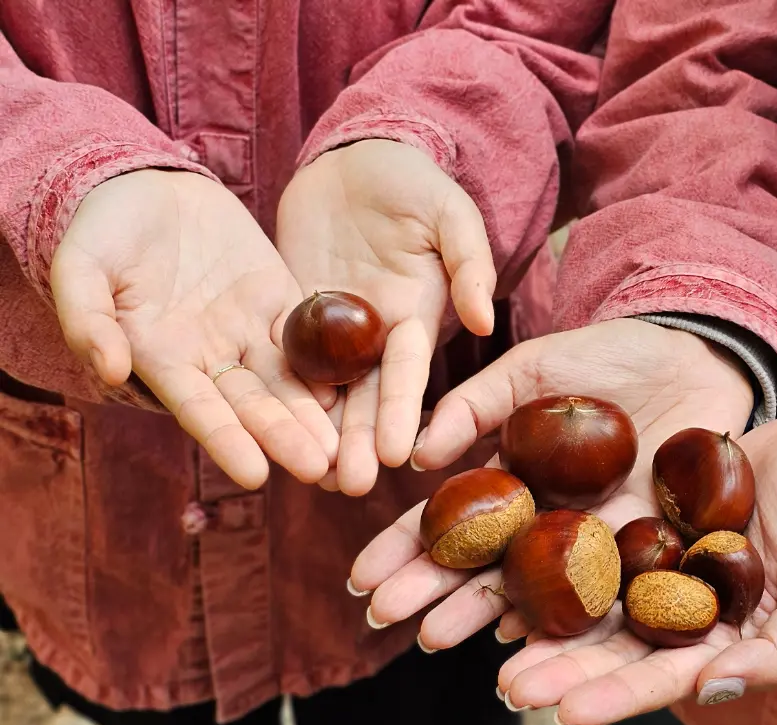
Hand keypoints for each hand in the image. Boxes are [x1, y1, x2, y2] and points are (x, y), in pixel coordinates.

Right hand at [51, 169, 337, 489]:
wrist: (144, 183)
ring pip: (286, 380)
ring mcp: (247, 330)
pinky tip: (357, 385)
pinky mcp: (278, 299)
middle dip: (284, 436)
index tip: (256, 474)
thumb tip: (106, 369)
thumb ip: (88, 318)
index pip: (200, 409)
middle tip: (319, 467)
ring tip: (344, 446)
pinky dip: (330, 361)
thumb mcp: (80, 266)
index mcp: (162, 357)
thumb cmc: (101, 228)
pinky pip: (308, 334)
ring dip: (313, 413)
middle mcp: (209, 356)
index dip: (227, 440)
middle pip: (253, 404)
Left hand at [276, 139, 495, 495]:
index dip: (400, 413)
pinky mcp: (296, 313)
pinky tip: (264, 430)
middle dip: (356, 442)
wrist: (356, 157)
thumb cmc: (412, 180)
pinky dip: (279, 395)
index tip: (395, 456)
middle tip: (345, 488)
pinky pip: (284, 358)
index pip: (408, 373)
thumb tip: (484, 320)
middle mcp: (378, 334)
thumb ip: (469, 262)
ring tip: (308, 478)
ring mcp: (337, 328)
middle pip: (365, 397)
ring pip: (325, 389)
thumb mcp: (450, 212)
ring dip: (318, 432)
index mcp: (417, 315)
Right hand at [348, 318, 754, 645]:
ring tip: (431, 638)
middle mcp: (544, 520)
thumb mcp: (532, 370)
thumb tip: (414, 456)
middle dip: (428, 592)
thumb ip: (474, 407)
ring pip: (528, 587)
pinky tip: (517, 635)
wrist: (695, 358)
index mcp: (513, 480)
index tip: (360, 579)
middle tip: (382, 618)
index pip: (449, 521)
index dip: (404, 549)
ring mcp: (590, 539)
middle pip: (478, 564)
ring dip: (478, 614)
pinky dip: (559, 613)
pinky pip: (599, 590)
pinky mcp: (642, 548)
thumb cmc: (609, 357)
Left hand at [492, 414, 776, 724]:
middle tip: (508, 686)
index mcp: (720, 642)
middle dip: (562, 672)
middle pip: (613, 651)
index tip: (566, 712)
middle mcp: (679, 613)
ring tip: (495, 646)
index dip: (616, 698)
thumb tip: (712, 691)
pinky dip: (554, 566)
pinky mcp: (638, 524)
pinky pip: (591, 548)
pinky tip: (512, 575)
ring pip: (592, 605)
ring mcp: (656, 568)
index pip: (662, 679)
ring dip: (546, 627)